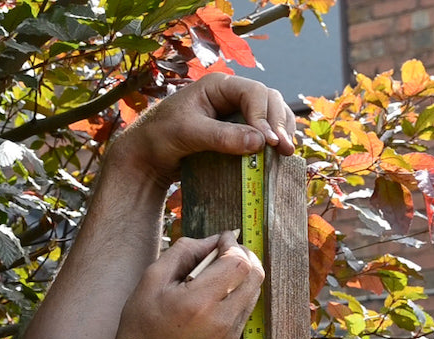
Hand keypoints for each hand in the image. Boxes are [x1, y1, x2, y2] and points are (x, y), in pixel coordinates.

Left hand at [109, 73, 295, 186]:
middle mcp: (231, 96)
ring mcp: (237, 114)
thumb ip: (222, 137)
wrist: (147, 157)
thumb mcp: (188, 134)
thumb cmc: (159, 138)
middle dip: (279, 124)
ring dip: (282, 132)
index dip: (266, 117)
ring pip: (272, 115)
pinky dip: (275, 141)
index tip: (270, 143)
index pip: (254, 93)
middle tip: (286, 151)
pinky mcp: (238, 132)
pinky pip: (265, 132)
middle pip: (269, 101)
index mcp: (218, 85)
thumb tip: (260, 142)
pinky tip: (278, 155)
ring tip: (286, 154)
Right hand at [110, 230, 263, 338]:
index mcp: (200, 301)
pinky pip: (246, 308)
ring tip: (218, 271)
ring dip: (242, 274)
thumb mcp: (152, 279)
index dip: (232, 244)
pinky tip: (217, 292)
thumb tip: (213, 240)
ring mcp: (230, 334)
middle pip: (255, 274)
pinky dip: (238, 292)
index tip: (222, 238)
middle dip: (243, 255)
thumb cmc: (142, 327)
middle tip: (224, 251)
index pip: (238, 262)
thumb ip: (184, 252)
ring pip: (254, 290)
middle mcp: (222, 319)